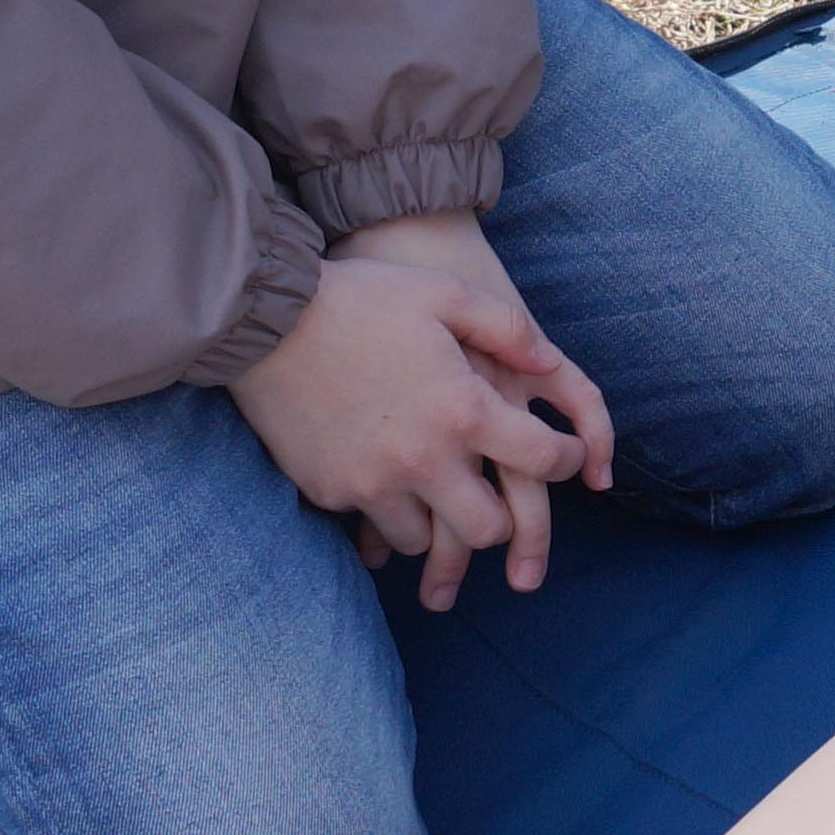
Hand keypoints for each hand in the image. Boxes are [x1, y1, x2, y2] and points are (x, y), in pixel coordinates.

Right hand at [229, 211, 617, 612]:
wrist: (266, 320)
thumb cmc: (362, 299)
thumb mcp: (445, 294)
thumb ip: (506, 328)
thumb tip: (546, 361)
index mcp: (464, 410)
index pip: (542, 460)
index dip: (568, 460)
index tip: (567, 456)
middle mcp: (424, 460)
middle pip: (487, 530)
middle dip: (502, 519)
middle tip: (498, 497)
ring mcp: (373, 483)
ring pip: (426, 540)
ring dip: (439, 521)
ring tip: (438, 494)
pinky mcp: (330, 491)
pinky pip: (370, 528)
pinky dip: (385, 515)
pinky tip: (388, 490)